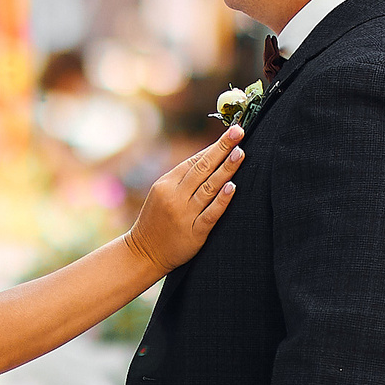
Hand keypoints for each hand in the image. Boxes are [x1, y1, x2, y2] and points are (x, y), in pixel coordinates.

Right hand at [127, 126, 243, 273]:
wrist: (144, 252)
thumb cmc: (156, 221)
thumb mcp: (161, 194)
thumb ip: (182, 178)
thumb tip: (209, 156)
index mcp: (166, 184)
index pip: (194, 161)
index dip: (214, 146)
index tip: (231, 132)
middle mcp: (175, 196)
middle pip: (202, 168)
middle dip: (222, 148)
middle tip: (239, 132)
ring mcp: (184, 214)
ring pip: (209, 187)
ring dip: (226, 169)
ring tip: (240, 153)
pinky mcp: (194, 232)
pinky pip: (211, 213)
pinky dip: (222, 200)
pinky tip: (232, 187)